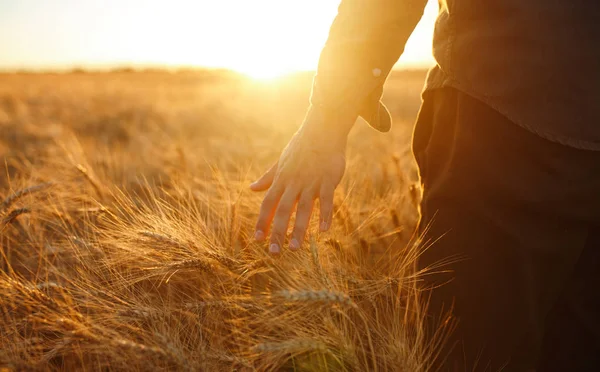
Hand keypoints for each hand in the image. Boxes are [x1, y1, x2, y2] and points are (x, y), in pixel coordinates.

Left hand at [250, 106, 354, 253]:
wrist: (322, 128)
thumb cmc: (301, 147)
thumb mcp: (281, 162)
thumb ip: (267, 178)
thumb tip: (251, 188)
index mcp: (282, 179)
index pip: (268, 203)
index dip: (262, 221)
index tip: (257, 239)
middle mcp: (294, 182)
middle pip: (283, 210)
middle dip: (277, 232)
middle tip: (274, 252)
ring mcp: (311, 181)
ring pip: (303, 208)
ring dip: (298, 229)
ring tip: (294, 249)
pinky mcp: (328, 179)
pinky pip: (327, 200)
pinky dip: (325, 215)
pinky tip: (323, 231)